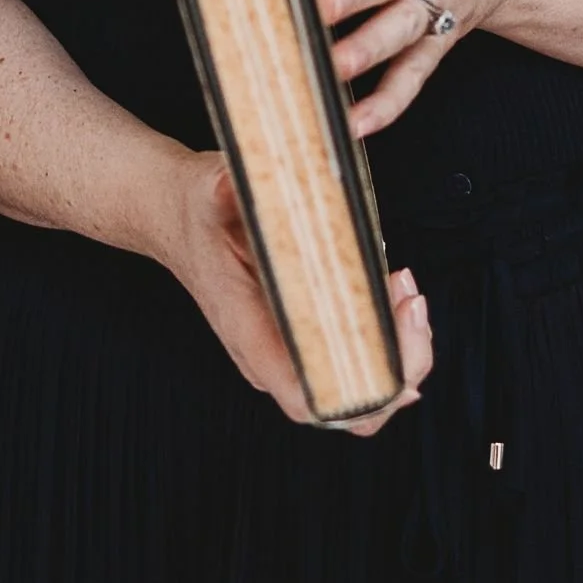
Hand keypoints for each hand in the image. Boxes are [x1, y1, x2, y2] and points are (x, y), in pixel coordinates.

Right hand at [153, 146, 430, 433]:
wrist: (171, 212)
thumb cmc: (194, 208)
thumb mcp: (213, 187)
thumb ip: (239, 186)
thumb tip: (271, 173)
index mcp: (249, 333)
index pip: (310, 397)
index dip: (364, 383)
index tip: (395, 322)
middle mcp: (269, 358)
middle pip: (350, 409)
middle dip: (399, 365)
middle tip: (411, 300)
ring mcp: (285, 354)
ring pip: (358, 392)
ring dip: (399, 352)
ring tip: (408, 294)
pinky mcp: (299, 337)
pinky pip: (353, 364)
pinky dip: (388, 342)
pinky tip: (401, 305)